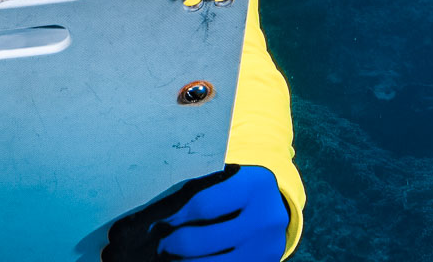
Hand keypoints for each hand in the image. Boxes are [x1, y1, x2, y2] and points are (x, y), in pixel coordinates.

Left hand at [103, 164, 287, 261]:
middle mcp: (267, 218)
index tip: (157, 222)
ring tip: (168, 256)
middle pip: (205, 240)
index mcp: (255, 185)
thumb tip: (156, 212)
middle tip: (158, 244)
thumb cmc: (239, 189)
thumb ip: (202, 189)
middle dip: (174, 243)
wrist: (277, 207)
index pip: (203, 203)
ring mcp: (269, 247)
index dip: (175, 216)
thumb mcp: (228, 179)